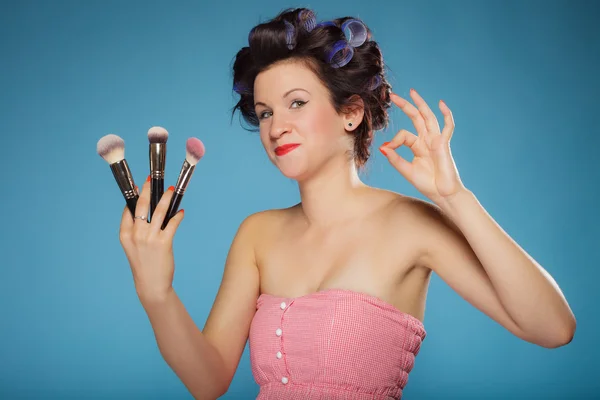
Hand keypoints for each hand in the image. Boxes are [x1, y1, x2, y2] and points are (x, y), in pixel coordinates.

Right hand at [119, 176, 184, 304]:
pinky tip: (181, 212)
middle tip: (151, 179)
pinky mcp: (164, 242)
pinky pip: (172, 223)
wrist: (151, 284)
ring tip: (171, 190)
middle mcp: (136, 234)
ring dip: (166, 198)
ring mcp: (149, 238)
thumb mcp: (132, 247)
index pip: (128, 210)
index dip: (134, 195)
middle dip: (147, 190)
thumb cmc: (143, 264)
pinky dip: (178, 216)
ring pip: (158, 211)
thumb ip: (134, 230)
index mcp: (125, 234)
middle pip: (141, 205)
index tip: (139, 185)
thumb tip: (142, 212)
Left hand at [379, 88, 466, 205]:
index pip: (404, 134)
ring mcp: (436, 140)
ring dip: (420, 104)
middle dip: (405, 106)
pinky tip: (441, 104)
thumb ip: (395, 159)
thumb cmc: (427, 184)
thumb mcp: (406, 170)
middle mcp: (427, 140)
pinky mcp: (444, 144)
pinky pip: (448, 127)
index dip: (394, 140)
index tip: (387, 148)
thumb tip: (383, 147)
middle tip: (392, 95)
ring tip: (412, 92)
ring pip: (428, 117)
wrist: (443, 194)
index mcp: (417, 146)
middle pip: (416, 118)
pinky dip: (446, 115)